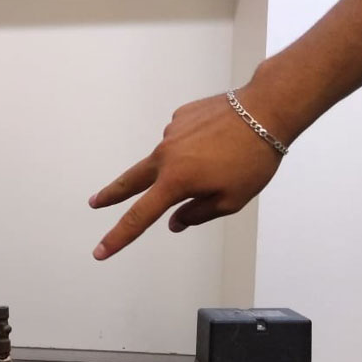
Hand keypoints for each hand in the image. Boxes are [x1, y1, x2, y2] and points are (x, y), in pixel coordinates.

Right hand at [89, 84, 285, 259]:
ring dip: (181, 166)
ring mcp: (171, 132)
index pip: (139, 217)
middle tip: (95, 202)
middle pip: (130, 181)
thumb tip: (175, 222)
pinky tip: (217, 141)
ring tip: (218, 161)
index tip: (100, 252)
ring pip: (167, 159)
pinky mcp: (181, 116)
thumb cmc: (252, 158)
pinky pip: (182, 138)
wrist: (266, 109)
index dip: (118, 238)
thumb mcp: (230, 200)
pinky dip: (195, 145)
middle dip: (111, 195)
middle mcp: (165, 156)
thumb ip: (197, 214)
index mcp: (176, 181)